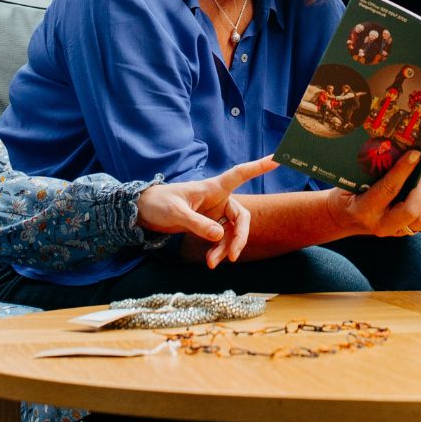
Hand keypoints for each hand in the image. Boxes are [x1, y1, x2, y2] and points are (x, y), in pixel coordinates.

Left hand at [137, 157, 275, 267]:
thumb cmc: (158, 203)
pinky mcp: (208, 225)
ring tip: (213, 263)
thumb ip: (197, 223)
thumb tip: (219, 235)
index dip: (259, 166)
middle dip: (239, 237)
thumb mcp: (175, 213)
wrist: (143, 212)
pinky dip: (218, 250)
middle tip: (232, 256)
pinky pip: (221, 239)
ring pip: (231, 232)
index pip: (240, 174)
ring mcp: (214, 213)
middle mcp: (218, 199)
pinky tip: (210, 261)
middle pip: (241, 216)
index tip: (278, 158)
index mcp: (212, 187)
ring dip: (226, 248)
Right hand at [332, 151, 420, 236]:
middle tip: (419, 172)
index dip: (404, 170)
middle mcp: (381, 224)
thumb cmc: (347, 194)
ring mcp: (394, 231)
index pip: (388, 189)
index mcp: (364, 210)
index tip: (415, 154)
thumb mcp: (352, 182)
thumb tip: (398, 152)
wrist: (344, 218)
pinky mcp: (403, 232)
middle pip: (411, 210)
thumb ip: (372, 171)